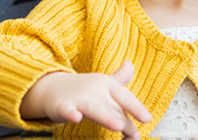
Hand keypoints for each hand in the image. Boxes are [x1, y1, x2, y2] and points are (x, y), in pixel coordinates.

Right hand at [20, 61, 151, 138]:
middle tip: (134, 134)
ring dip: (106, 117)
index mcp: (106, 84)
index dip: (136, 107)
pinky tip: (76, 117)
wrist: (50, 87)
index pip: (124, 96)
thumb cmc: (82, 89)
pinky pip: (66, 110)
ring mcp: (78, 98)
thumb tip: (131, 65)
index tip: (147, 119)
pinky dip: (70, 113)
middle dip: (124, 121)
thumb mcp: (102, 82)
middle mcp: (94, 90)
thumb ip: (120, 78)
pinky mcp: (62, 106)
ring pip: (94, 109)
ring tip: (117, 126)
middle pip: (112, 107)